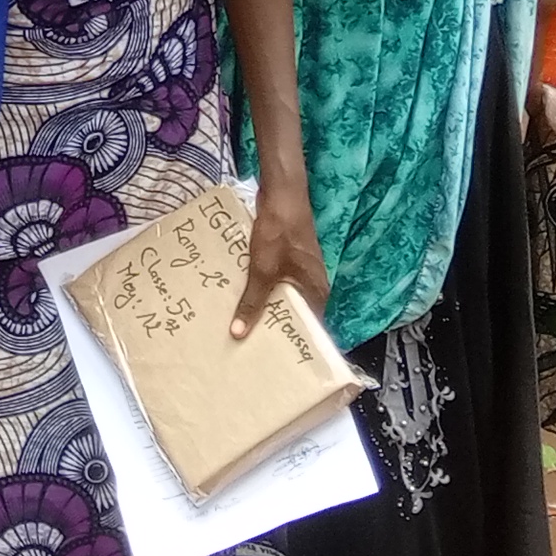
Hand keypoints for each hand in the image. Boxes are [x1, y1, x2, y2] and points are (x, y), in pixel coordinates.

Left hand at [232, 178, 330, 337]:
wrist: (281, 195)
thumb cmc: (279, 234)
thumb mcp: (263, 271)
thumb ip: (253, 302)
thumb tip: (238, 334)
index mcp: (316, 293)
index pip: (309, 329)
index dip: (292, 345)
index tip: (272, 360)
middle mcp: (312, 286)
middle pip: (293, 314)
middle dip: (272, 328)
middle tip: (249, 346)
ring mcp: (299, 271)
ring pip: (280, 297)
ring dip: (263, 307)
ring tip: (240, 326)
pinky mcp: (286, 259)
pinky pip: (273, 281)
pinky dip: (259, 289)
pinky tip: (240, 297)